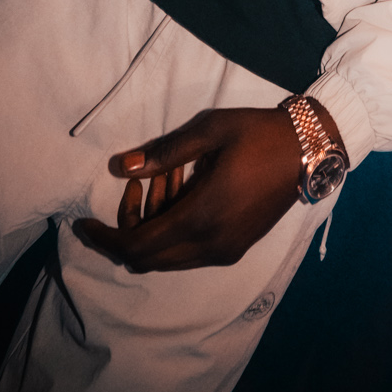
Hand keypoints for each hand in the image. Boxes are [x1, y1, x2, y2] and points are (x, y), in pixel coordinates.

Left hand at [72, 105, 305, 271]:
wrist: (309, 151)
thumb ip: (164, 153)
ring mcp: (224, 251)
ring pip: (167, 259)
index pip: (137, 246)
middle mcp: (210, 245)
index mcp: (200, 217)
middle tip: (133, 186)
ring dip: (152, 229)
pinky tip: (182, 193)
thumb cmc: (257, 134)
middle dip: (126, 230)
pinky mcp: (234, 249)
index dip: (105, 239)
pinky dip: (172, 231)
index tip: (82, 224)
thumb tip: (121, 168)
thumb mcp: (210, 132)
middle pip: (147, 259)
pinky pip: (187, 254)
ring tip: (162, 180)